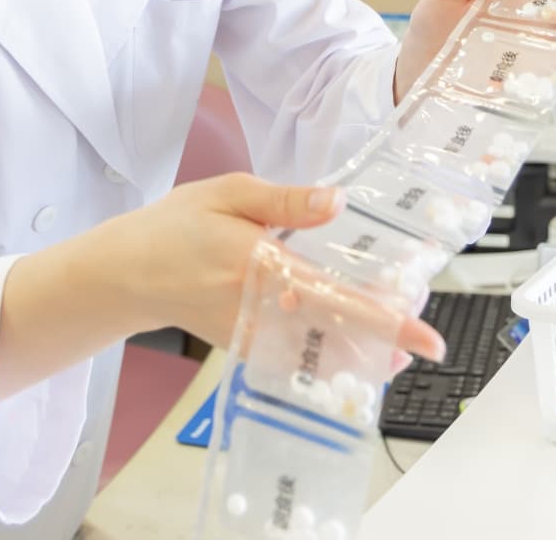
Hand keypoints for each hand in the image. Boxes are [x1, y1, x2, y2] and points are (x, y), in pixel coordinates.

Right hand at [95, 174, 444, 364]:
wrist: (128, 274)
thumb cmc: (177, 227)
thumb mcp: (230, 193)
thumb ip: (288, 200)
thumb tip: (338, 202)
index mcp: (262, 267)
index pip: (336, 300)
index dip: (386, 322)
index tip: (427, 339)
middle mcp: (262, 311)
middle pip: (342, 338)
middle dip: (387, 336)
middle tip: (413, 315)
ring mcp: (255, 338)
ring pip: (325, 357)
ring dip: (365, 350)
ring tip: (393, 337)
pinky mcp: (248, 349)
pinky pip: (301, 361)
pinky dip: (333, 355)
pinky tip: (352, 342)